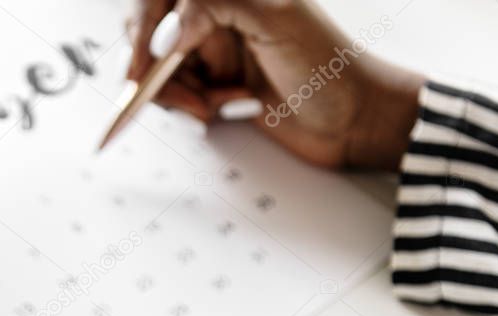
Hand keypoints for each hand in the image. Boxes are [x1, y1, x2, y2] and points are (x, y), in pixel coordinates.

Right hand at [126, 0, 423, 169]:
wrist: (353, 122)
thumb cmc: (329, 66)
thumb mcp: (275, 20)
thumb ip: (215, 7)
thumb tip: (165, 31)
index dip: (144, 26)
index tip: (144, 62)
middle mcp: (218, 16)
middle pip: (151, 34)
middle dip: (156, 69)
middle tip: (170, 93)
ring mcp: (214, 51)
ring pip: (159, 71)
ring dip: (181, 95)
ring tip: (214, 106)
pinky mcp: (213, 86)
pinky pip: (178, 97)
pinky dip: (194, 110)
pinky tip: (230, 109)